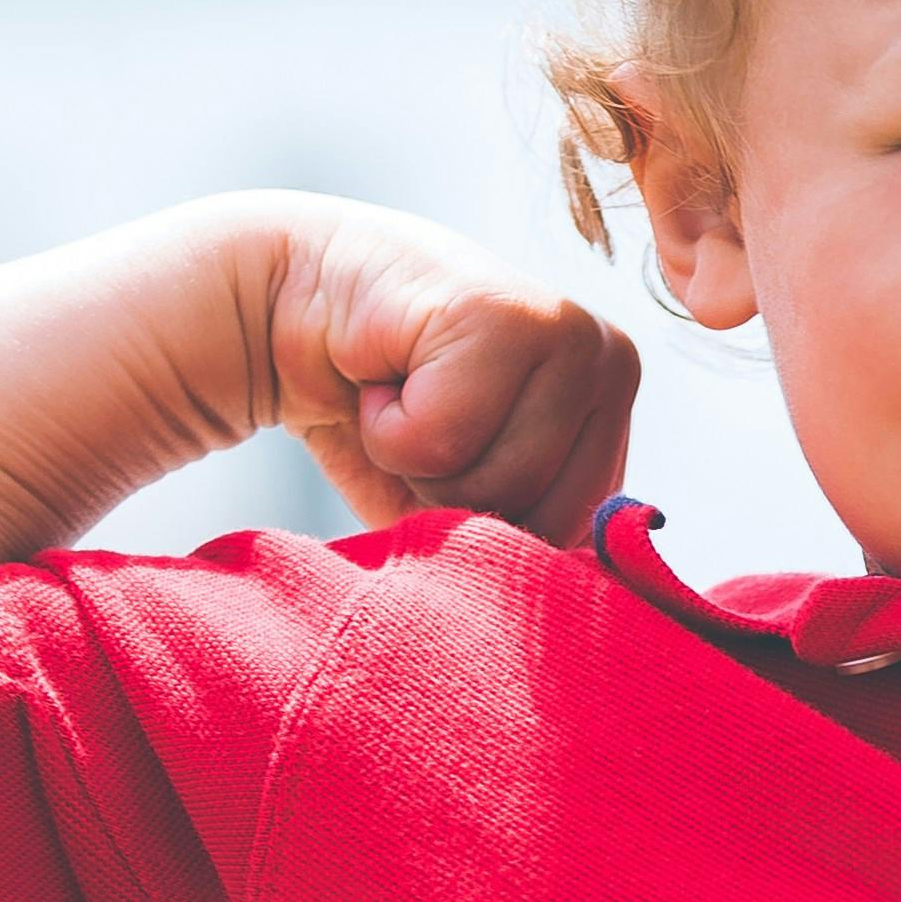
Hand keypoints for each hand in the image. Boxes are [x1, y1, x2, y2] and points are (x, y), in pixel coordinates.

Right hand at [258, 205, 642, 541]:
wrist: (287, 306)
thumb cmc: (377, 410)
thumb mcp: (455, 494)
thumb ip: (512, 538)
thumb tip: (540, 595)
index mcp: (613, 410)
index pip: (578, 538)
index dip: (491, 523)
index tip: (450, 453)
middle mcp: (611, 364)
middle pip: (546, 519)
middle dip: (454, 495)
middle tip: (418, 420)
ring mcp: (569, 333)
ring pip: (499, 483)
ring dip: (416, 459)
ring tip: (400, 394)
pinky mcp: (508, 317)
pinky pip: (445, 439)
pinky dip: (388, 427)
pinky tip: (383, 373)